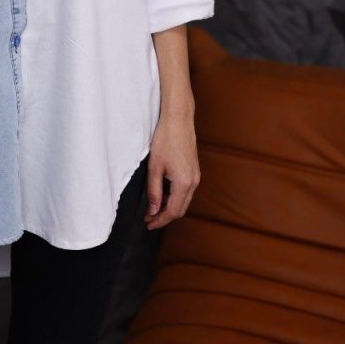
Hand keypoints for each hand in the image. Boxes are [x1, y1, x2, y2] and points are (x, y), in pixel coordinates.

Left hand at [143, 112, 199, 229]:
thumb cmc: (165, 139)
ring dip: (170, 206)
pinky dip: (175, 196)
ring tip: (153, 207)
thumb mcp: (154, 167)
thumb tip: (153, 210)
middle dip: (164, 216)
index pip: (173, 211)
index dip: (159, 220)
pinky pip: (186, 191)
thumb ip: (154, 191)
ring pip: (184, 200)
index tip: (148, 224)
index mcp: (184, 183)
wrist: (178, 119)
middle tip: (149, 218)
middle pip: (181, 209)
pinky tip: (163, 193)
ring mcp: (196, 176)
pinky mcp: (195, 170)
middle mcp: (194, 182)